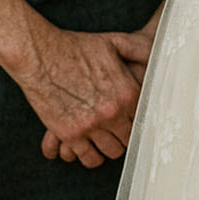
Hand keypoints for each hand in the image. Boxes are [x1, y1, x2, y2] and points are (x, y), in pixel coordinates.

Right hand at [15, 24, 152, 168]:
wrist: (41, 55)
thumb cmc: (77, 47)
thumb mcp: (114, 42)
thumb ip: (139, 50)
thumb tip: (156, 55)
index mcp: (127, 91)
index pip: (143, 118)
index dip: (138, 119)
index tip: (132, 118)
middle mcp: (112, 112)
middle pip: (129, 140)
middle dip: (124, 135)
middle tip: (118, 129)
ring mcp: (90, 125)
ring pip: (110, 152)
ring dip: (109, 147)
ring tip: (105, 138)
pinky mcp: (69, 134)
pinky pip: (87, 158)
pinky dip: (91, 155)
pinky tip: (90, 147)